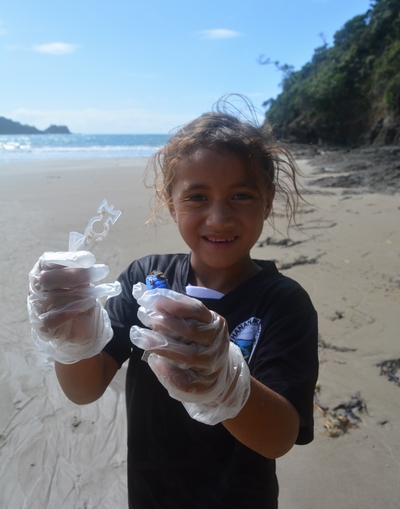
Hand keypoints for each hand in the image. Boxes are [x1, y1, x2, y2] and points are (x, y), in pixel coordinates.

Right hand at [28, 251, 119, 363]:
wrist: (85, 326)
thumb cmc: (80, 297)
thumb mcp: (83, 280)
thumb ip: (81, 268)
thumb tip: (86, 257)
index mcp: (42, 272)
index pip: (46, 261)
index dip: (67, 258)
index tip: (89, 258)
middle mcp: (35, 289)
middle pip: (46, 278)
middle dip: (75, 275)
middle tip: (101, 272)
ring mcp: (37, 308)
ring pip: (54, 298)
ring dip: (81, 294)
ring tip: (96, 294)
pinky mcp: (43, 327)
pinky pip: (52, 319)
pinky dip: (69, 311)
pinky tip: (84, 306)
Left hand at [130, 284, 249, 424]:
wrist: (218, 377)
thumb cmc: (198, 343)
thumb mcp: (191, 323)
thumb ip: (170, 309)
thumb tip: (140, 291)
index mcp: (215, 323)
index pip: (196, 309)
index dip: (173, 303)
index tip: (149, 299)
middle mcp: (216, 343)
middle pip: (191, 330)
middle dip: (164, 322)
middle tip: (143, 315)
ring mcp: (212, 365)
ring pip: (188, 355)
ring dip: (161, 345)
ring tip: (139, 336)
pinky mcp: (204, 385)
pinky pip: (186, 381)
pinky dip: (169, 372)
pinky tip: (154, 361)